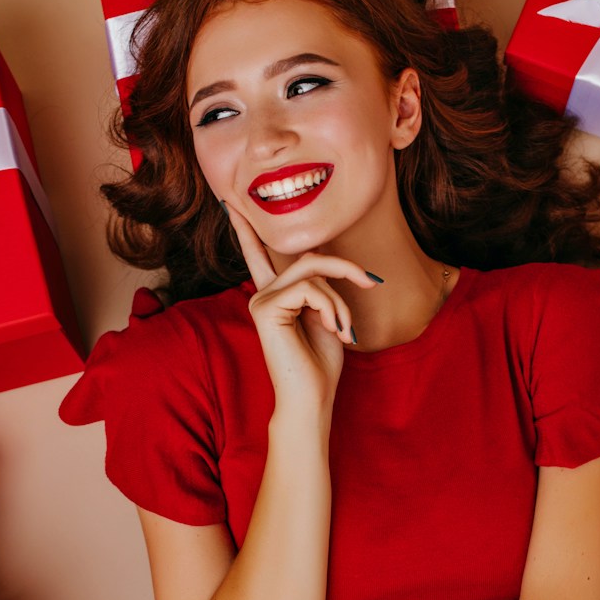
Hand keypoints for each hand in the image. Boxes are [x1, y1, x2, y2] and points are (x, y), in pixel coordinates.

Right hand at [224, 200, 377, 412]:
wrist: (311, 399)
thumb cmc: (321, 364)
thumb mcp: (327, 315)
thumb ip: (322, 286)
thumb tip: (326, 257)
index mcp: (276, 295)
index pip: (259, 254)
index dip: (246, 228)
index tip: (229, 200)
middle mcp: (263, 293)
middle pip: (309, 256)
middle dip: (345, 268)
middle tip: (370, 283)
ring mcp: (261, 300)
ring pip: (313, 272)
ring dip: (340, 299)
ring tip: (344, 328)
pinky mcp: (266, 308)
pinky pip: (309, 289)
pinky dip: (331, 306)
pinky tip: (332, 330)